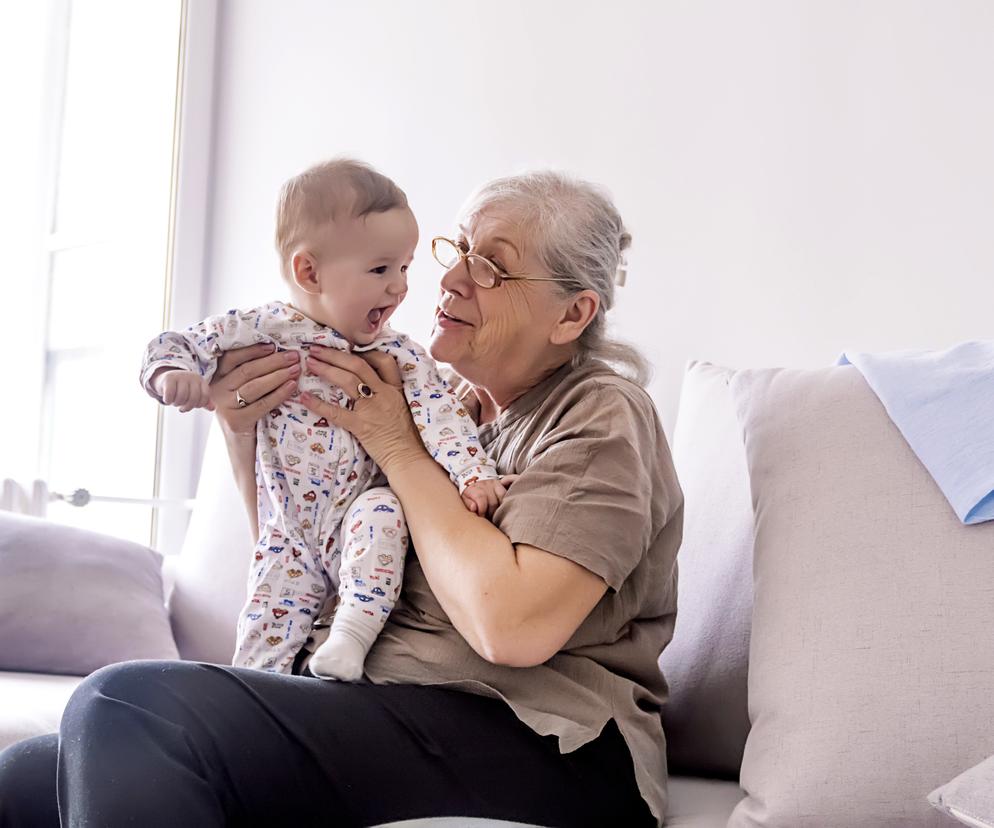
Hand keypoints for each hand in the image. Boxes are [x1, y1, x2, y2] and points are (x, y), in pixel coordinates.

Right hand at [154, 369, 211, 412]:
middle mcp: (192, 377)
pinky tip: (168, 400)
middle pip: (193, 398)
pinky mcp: (168, 378)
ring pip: (181, 397)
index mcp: (201, 380)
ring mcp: (180, 376)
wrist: (165, 380)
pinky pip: (170, 395)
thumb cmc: (182, 389)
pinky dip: (168, 401)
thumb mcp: (195, 394)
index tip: (193, 406)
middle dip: (187, 407)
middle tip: (182, 407)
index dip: (199, 405)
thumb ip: (204, 401)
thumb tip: (213, 408)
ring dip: (177, 404)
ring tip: (175, 402)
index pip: (205, 396)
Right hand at [208, 344, 300, 436]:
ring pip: (255, 386)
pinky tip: (292, 386)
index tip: (274, 345)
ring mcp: (225, 406)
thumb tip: (276, 351)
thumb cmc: (245, 412)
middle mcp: (217, 390)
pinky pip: (262, 404)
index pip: (232, 357)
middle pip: (247, 370)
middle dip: (273, 361)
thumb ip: (250, 373)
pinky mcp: (236, 421)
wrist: (239, 445)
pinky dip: (279, 394)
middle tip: (294, 356)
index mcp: (217, 378)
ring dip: (278, 375)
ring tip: (296, 369)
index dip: (253, 350)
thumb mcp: (242, 390)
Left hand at [299, 346, 424, 475]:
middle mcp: (384, 394)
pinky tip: (304, 397)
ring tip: (310, 363)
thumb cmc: (406, 438)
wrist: (409, 459)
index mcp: (395, 389)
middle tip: (316, 349)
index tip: (348, 350)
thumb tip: (369, 385)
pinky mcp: (361, 426)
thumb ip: (389, 394)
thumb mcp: (404, 408)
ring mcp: (372, 409)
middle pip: (358, 365)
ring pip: (347, 380)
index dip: (363, 352)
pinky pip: (337, 412)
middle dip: (335, 355)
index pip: (383, 360)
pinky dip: (318, 404)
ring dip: (326, 369)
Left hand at [461, 477, 510, 518]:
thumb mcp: (463, 498)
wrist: (472, 478)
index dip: (482, 510)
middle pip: (493, 502)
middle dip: (491, 513)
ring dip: (499, 508)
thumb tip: (474, 508)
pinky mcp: (500, 484)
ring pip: (501, 497)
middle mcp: (485, 484)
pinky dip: (505, 501)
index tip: (481, 516)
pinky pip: (506, 493)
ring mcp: (494, 484)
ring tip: (494, 513)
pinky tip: (501, 507)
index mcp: (474, 488)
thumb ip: (468, 503)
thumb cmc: (468, 492)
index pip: (481, 498)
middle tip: (488, 517)